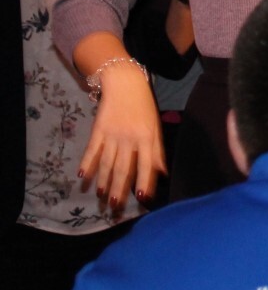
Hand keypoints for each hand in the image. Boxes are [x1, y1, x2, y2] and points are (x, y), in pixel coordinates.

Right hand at [78, 66, 164, 209]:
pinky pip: (92, 149)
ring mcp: (112, 134)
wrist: (125, 83)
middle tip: (115, 207)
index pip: (146, 164)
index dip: (144, 181)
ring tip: (101, 197)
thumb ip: (157, 151)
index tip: (142, 198)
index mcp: (147, 137)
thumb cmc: (144, 107)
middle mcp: (129, 138)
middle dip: (119, 188)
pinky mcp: (98, 129)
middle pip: (123, 167)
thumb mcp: (155, 126)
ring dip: (103, 181)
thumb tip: (163, 173)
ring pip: (107, 162)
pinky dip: (87, 163)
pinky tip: (83, 176)